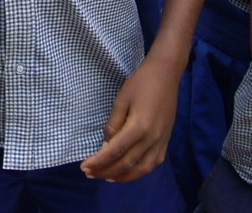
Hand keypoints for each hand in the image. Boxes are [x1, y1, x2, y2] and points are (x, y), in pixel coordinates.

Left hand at [80, 53, 177, 181]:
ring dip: (123, 176)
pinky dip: (140, 171)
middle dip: (106, 171)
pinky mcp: (167, 141)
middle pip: (127, 163)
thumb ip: (113, 124)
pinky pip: (154, 163)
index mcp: (139, 127)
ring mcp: (162, 142)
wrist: (166, 74)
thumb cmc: (140, 83)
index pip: (115, 151)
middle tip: (90, 174)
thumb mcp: (121, 100)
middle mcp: (152, 139)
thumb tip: (105, 146)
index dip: (99, 162)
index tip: (84, 167)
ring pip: (142, 169)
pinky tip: (128, 172)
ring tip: (106, 177)